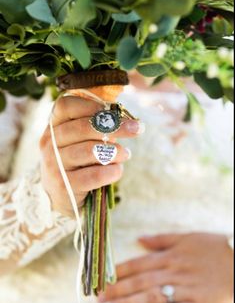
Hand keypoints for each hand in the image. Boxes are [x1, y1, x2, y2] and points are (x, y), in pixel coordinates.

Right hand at [40, 96, 143, 215]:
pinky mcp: (64, 186)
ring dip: (115, 151)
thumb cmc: (78, 162)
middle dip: (115, 126)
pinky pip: (94, 175)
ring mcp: (54, 165)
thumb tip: (125, 118)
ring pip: (89, 150)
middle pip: (82, 127)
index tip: (114, 111)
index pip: (66, 106)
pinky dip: (112, 171)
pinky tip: (117, 170)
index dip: (91, 105)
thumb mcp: (80, 141)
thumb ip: (95, 126)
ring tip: (125, 154)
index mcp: (53, 127)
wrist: (62, 196)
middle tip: (136, 129)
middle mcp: (50, 144)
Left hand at [99, 233, 233, 302]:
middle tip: (98, 298)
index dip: (118, 272)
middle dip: (117, 289)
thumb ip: (161, 239)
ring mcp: (186, 289)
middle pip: (140, 282)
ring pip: (153, 297)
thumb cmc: (212, 247)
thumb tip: (140, 239)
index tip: (101, 279)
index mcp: (169, 256)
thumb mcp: (186, 237)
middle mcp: (174, 272)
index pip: (137, 264)